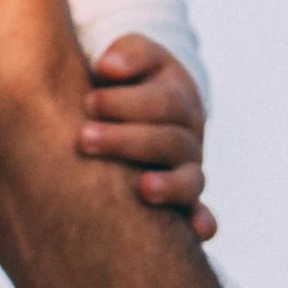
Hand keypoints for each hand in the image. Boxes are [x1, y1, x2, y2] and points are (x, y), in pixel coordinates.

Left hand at [0, 0, 211, 253]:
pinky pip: (188, 205)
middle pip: (184, 108)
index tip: (104, 67)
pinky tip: (159, 205)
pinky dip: (185, 205)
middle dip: (143, 118)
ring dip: (154, 160)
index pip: (161, 56)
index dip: (141, 62)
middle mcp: (129, 108)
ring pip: (188, 157)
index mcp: (112, 62)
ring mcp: (134, 158)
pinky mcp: (127, 207)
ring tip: (96, 160)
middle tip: (88, 125)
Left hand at [80, 35, 213, 240]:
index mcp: (179, 99)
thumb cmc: (127, 81)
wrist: (137, 109)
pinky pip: (200, 214)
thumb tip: (109, 69)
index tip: (88, 102)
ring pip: (189, 180)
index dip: (126, 103)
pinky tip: (196, 234)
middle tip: (85, 139)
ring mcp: (188, 170)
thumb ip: (127, 54)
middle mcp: (188, 137)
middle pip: (170, 142)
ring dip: (168, 185)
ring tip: (143, 189)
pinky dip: (202, 223)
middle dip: (128, 140)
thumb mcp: (133, 56)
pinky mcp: (184, 200)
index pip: (162, 103)